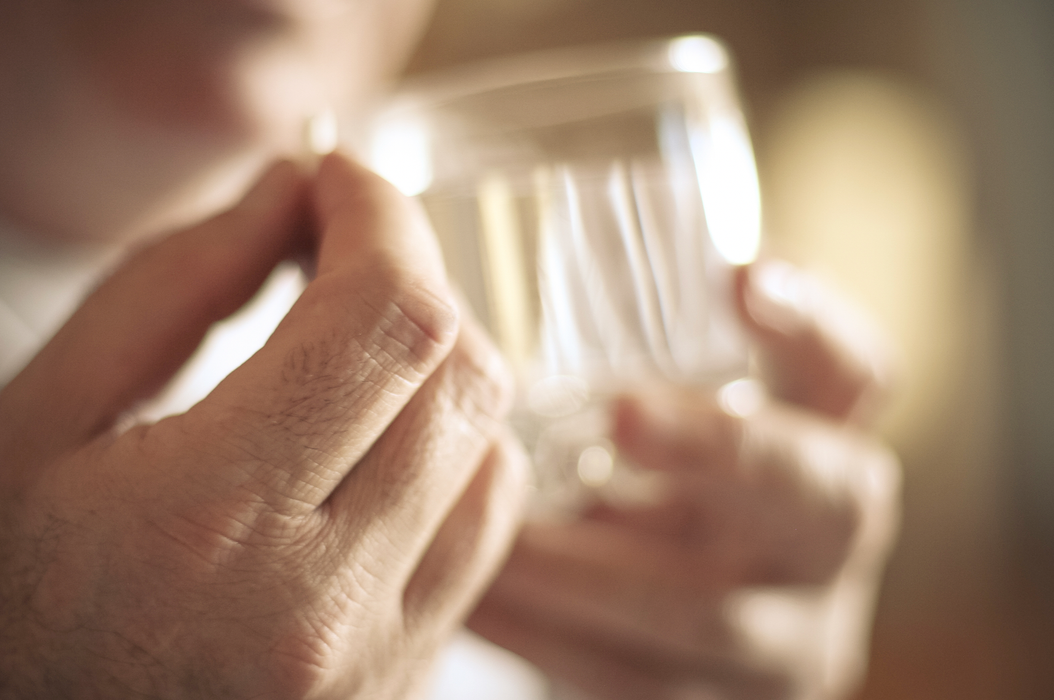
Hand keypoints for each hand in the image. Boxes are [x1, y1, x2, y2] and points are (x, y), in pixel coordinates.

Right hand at [0, 154, 527, 699]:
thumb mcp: (34, 424)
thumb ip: (171, 288)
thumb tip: (288, 192)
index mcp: (210, 520)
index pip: (385, 320)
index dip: (380, 217)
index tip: (338, 180)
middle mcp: (319, 607)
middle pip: (461, 377)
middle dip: (413, 277)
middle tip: (339, 250)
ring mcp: (374, 664)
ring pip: (497, 459)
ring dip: (441, 371)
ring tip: (355, 351)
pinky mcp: (397, 688)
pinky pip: (481, 545)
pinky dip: (452, 459)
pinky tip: (376, 444)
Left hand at [469, 262, 899, 699]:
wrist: (653, 641)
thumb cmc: (636, 500)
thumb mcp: (648, 429)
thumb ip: (606, 361)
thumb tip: (445, 271)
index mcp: (820, 443)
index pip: (856, 375)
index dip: (814, 328)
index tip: (741, 276)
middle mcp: (823, 540)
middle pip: (821, 492)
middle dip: (720, 447)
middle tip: (619, 412)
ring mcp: (787, 639)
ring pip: (710, 614)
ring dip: (585, 570)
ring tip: (489, 528)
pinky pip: (630, 682)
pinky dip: (542, 638)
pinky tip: (470, 597)